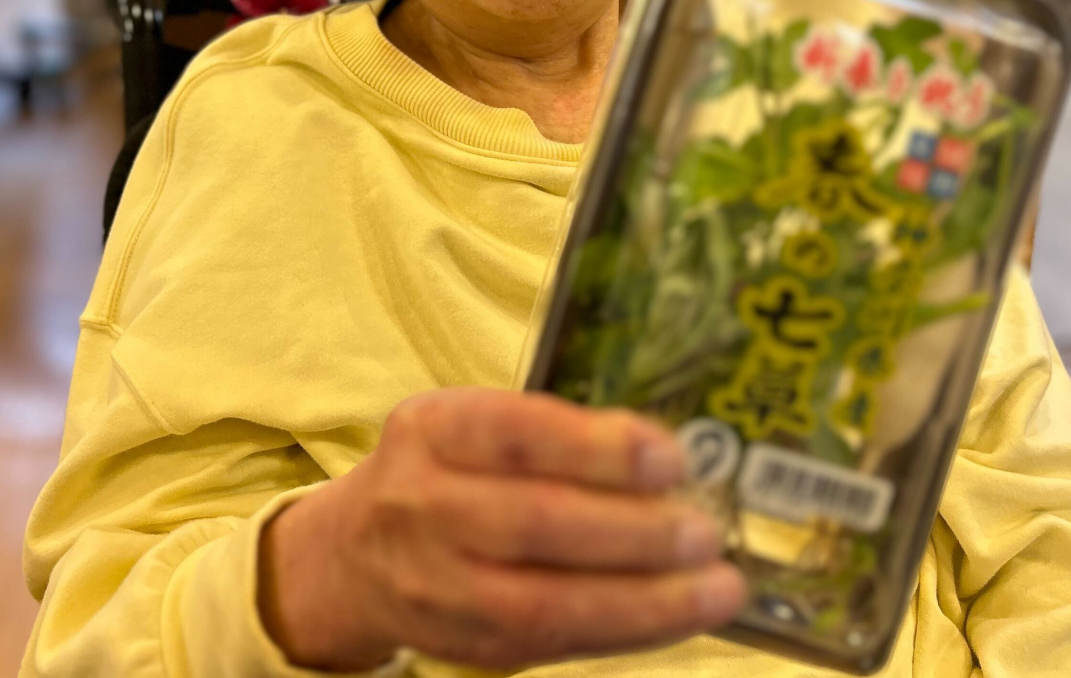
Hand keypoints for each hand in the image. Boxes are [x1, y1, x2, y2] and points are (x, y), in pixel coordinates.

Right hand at [258, 388, 745, 669]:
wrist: (354, 556)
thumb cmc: (443, 471)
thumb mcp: (474, 424)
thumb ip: (556, 433)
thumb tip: (666, 455)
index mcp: (430, 430)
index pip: (515, 435)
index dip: (596, 448)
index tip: (669, 457)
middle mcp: (422, 506)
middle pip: (533, 523)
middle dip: (632, 530)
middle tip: (703, 529)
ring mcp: (440, 587)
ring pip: (546, 602)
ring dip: (645, 599)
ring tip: (716, 586)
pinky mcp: (470, 646)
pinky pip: (557, 644)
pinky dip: (628, 631)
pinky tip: (679, 614)